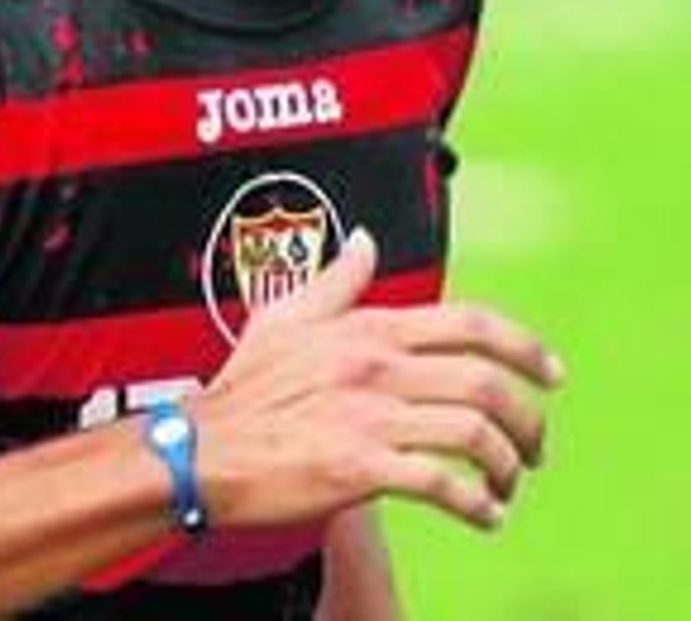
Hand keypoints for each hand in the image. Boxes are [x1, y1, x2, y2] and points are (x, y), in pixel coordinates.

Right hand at [189, 229, 561, 532]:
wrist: (204, 447)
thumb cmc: (243, 389)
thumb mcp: (285, 316)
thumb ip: (335, 279)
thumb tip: (364, 241)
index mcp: (366, 330)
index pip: (469, 323)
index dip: (525, 346)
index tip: (550, 371)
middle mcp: (376, 369)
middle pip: (486, 383)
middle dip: (529, 419)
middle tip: (536, 444)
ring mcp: (370, 418)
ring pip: (475, 435)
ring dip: (509, 466)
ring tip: (507, 483)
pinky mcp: (361, 468)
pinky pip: (443, 484)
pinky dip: (476, 505)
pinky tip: (482, 513)